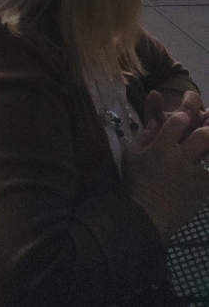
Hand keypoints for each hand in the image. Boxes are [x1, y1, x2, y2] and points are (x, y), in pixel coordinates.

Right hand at [124, 90, 208, 237]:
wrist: (146, 216)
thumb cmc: (136, 183)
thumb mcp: (131, 156)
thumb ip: (143, 137)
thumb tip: (155, 123)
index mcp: (161, 148)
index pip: (178, 122)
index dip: (184, 115)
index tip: (185, 116)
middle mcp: (180, 158)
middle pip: (203, 137)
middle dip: (208, 129)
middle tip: (207, 129)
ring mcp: (193, 176)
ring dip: (208, 149)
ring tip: (204, 147)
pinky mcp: (202, 191)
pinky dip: (207, 174)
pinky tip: (203, 173)